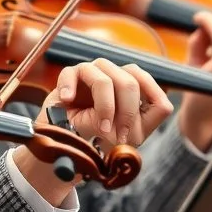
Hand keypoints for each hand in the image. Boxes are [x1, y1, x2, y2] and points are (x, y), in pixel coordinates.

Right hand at [16, 59, 172, 203]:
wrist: (61, 134)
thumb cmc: (92, 133)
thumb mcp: (118, 137)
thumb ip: (133, 127)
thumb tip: (132, 128)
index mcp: (132, 91)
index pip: (150, 85)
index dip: (146, 107)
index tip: (132, 132)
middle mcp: (115, 77)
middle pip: (130, 82)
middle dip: (125, 112)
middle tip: (115, 136)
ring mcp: (92, 73)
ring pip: (105, 80)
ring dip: (103, 108)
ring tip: (97, 129)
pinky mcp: (71, 74)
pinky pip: (73, 73)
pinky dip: (70, 88)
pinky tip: (68, 102)